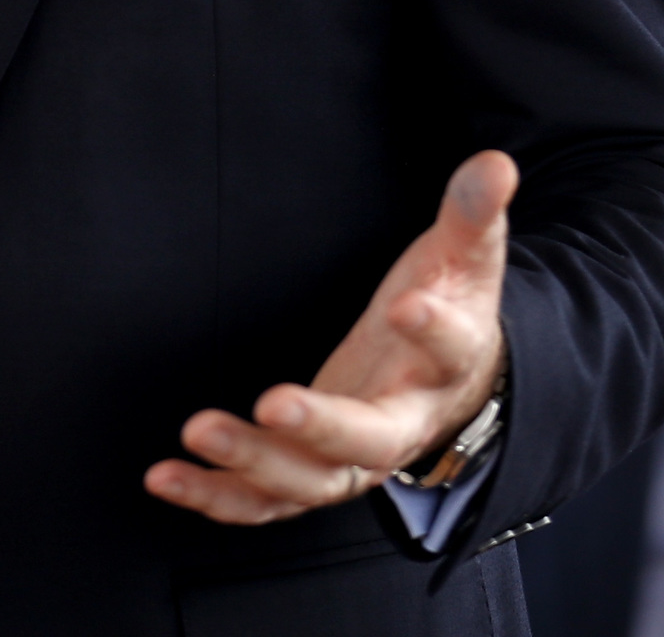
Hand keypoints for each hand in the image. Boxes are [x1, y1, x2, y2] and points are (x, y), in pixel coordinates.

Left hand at [146, 149, 515, 524]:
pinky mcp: (312, 473)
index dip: (435, 329)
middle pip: (370, 442)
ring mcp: (354, 460)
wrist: (453, 384)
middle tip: (274, 403)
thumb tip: (495, 161)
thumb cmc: (448, 308)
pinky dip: (218, 497)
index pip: (449, 350)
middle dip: (321, 428)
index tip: (406, 305)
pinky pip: (265, 501)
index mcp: (446, 365)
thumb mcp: (463, 257)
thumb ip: (472, 212)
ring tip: (197, 432)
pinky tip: (168, 477)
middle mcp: (403, 424)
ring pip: (310, 483)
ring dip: (252, 464)